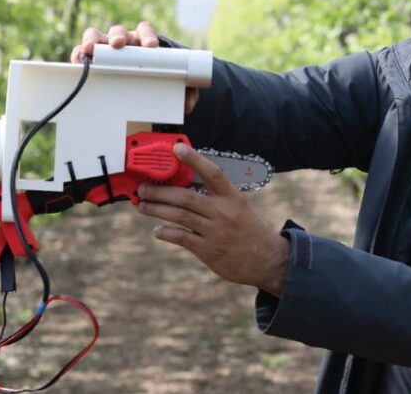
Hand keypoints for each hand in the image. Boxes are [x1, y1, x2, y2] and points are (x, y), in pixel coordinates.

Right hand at [71, 21, 199, 113]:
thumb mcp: (173, 83)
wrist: (141, 85)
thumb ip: (185, 91)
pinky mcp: (91, 59)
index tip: (151, 47)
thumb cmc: (156, 78)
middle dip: (118, 37)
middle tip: (118, 45)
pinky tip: (77, 60)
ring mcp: (105, 49)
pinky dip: (78, 54)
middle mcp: (123, 42)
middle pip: (119, 32)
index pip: (145, 30)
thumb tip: (187, 104)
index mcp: (143, 41)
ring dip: (93, 41)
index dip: (147, 36)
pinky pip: (81, 52)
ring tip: (90, 50)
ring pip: (96, 36)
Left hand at [136, 143, 288, 296]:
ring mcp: (215, 232)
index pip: (212, 173)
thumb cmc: (250, 231)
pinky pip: (182, 238)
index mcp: (233, 197)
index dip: (194, 159)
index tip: (176, 148)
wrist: (269, 261)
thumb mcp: (240, 208)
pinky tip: (157, 230)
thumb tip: (187, 186)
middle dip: (160, 191)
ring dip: (156, 209)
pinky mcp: (209, 251)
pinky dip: (166, 232)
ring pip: (179, 216)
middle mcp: (224, 212)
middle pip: (186, 196)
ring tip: (142, 206)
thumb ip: (216, 197)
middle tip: (143, 188)